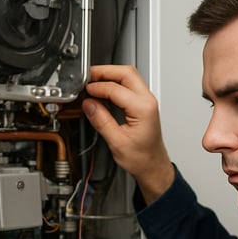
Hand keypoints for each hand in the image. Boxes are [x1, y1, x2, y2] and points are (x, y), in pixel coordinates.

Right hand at [83, 65, 174, 203]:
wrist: (153, 167)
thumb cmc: (141, 158)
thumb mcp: (117, 142)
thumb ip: (101, 120)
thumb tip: (88, 104)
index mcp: (143, 109)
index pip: (116, 89)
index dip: (97, 87)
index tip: (84, 90)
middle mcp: (148, 101)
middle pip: (126, 73)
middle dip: (105, 71)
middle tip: (87, 76)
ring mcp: (147, 101)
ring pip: (128, 76)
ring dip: (110, 75)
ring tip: (92, 81)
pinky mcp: (143, 104)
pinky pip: (129, 85)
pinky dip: (114, 83)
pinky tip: (103, 90)